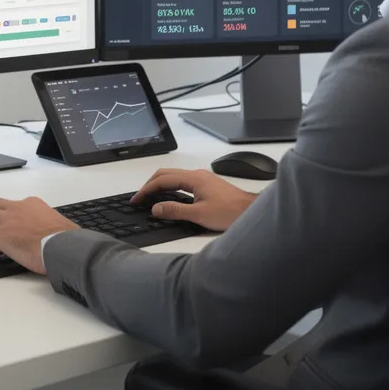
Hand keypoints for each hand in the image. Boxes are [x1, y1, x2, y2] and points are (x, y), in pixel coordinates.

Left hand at [0, 197, 78, 273]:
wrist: (62, 246)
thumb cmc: (66, 240)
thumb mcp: (61, 225)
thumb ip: (52, 226)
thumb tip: (57, 236)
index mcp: (34, 204)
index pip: (15, 204)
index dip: (8, 213)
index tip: (8, 223)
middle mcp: (17, 207)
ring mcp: (6, 219)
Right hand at [131, 168, 256, 231]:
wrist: (251, 211)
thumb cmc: (231, 212)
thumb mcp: (199, 214)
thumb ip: (175, 211)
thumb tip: (156, 209)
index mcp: (193, 178)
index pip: (162, 180)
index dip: (146, 190)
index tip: (137, 199)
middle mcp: (197, 175)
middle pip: (166, 174)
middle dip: (150, 185)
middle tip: (140, 198)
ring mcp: (202, 179)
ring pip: (174, 177)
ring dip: (160, 186)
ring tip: (150, 198)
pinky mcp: (207, 185)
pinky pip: (182, 182)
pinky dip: (170, 188)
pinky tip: (169, 198)